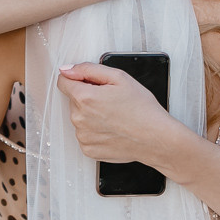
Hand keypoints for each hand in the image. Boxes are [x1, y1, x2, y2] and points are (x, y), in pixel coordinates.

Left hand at [56, 62, 180, 164]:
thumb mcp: (119, 77)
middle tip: (111, 101)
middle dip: (88, 97)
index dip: (78, 79)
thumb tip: (67, 69)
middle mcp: (78, 118)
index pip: (63, 82)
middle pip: (73, 100)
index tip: (91, 83)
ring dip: (90, 114)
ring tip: (114, 116)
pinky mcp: (88, 149)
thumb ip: (88, 69)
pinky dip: (95, 131)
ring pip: (79, 117)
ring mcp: (82, 136)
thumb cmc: (142, 109)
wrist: (156, 138)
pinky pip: (85, 134)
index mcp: (84, 98)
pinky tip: (112, 129)